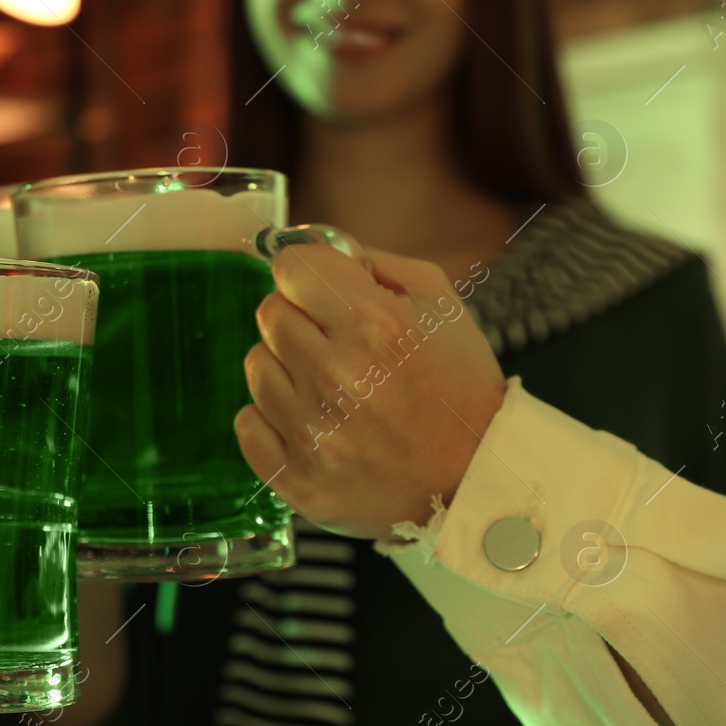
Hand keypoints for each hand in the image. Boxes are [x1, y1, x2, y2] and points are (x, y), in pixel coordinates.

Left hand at [234, 244, 505, 537]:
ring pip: (256, 366)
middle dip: (300, 319)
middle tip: (336, 344)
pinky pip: (247, 423)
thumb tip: (314, 245)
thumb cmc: (460, 388)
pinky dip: (272, 420)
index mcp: (375, 325)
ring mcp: (313, 432)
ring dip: (287, 369)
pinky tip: (313, 422)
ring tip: (332, 388)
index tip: (319, 289)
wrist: (479, 481)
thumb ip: (374, 262)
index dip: (306, 273)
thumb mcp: (440, 304)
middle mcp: (338, 376)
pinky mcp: (297, 478)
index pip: (290, 268)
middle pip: (270, 313)